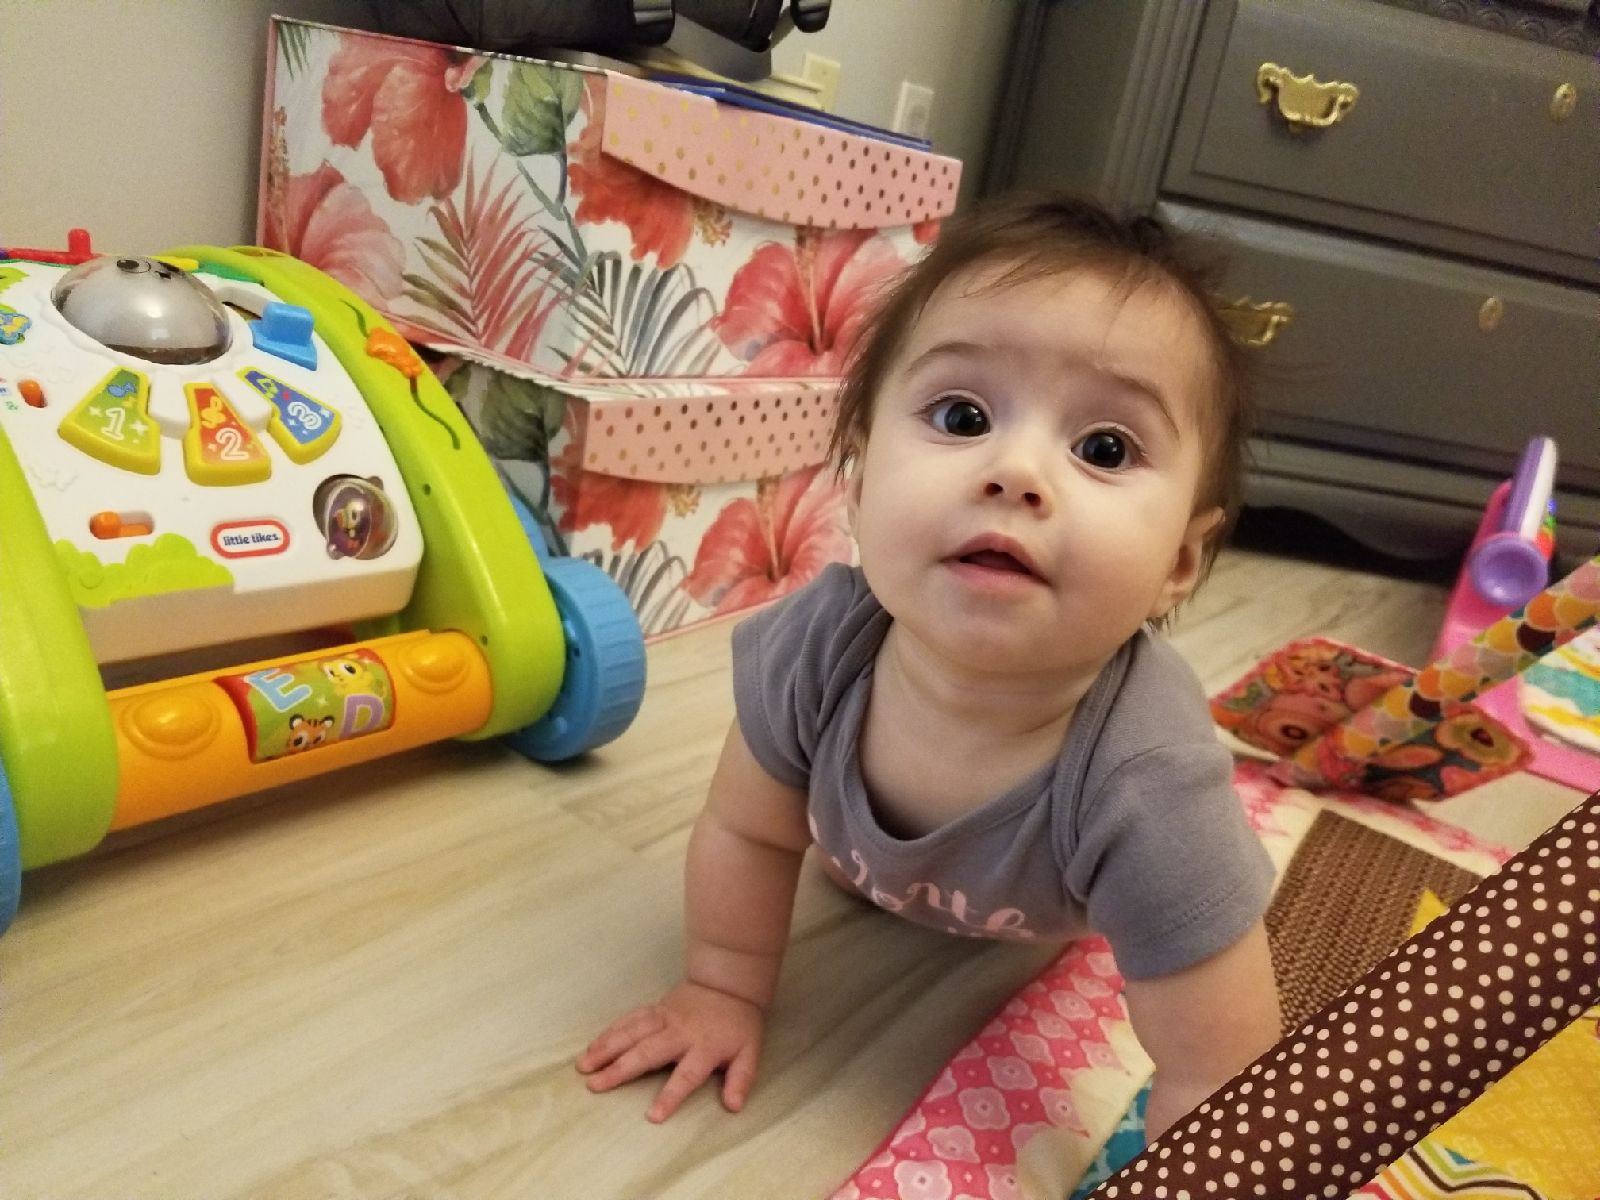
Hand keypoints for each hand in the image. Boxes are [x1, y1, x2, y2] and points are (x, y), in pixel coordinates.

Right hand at [576, 981, 765, 1121]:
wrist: (728, 983)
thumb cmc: (738, 1024)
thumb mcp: (749, 1053)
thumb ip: (741, 1079)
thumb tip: (733, 1106)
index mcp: (704, 1047)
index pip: (687, 1075)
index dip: (671, 1095)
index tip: (652, 1116)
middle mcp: (680, 1032)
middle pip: (647, 1052)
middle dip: (620, 1069)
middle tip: (595, 1085)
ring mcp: (664, 1018)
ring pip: (631, 1032)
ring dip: (606, 1048)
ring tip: (584, 1066)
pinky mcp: (655, 1009)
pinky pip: (629, 1020)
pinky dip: (610, 1032)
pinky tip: (593, 1045)